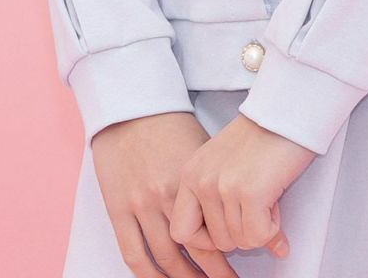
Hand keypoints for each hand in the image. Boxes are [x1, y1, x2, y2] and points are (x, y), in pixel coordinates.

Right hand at [90, 110, 284, 275]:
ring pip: (166, 259)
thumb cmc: (172, 125)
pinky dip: (149, 275)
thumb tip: (250, 208)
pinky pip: (133, 255)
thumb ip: (218, 181)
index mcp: (191, 181)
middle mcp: (166, 197)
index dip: (234, 252)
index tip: (250, 261)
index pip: (217, 230)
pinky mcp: (118, 210)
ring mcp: (139, 205)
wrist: (131, 106)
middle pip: (195, 250)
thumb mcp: (202, 148)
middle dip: (215, 273)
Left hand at [169, 112, 316, 258]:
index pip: (181, 232)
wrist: (286, 109)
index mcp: (190, 174)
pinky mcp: (249, 192)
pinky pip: (258, 236)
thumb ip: (218, 202)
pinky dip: (272, 230)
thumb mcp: (224, 165)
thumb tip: (235, 244)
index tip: (228, 228)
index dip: (206, 240)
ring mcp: (224, 187)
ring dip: (260, 228)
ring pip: (240, 241)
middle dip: (243, 232)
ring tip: (267, 197)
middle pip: (217, 242)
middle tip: (257, 206)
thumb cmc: (261, 135)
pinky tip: (275, 205)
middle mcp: (201, 181)